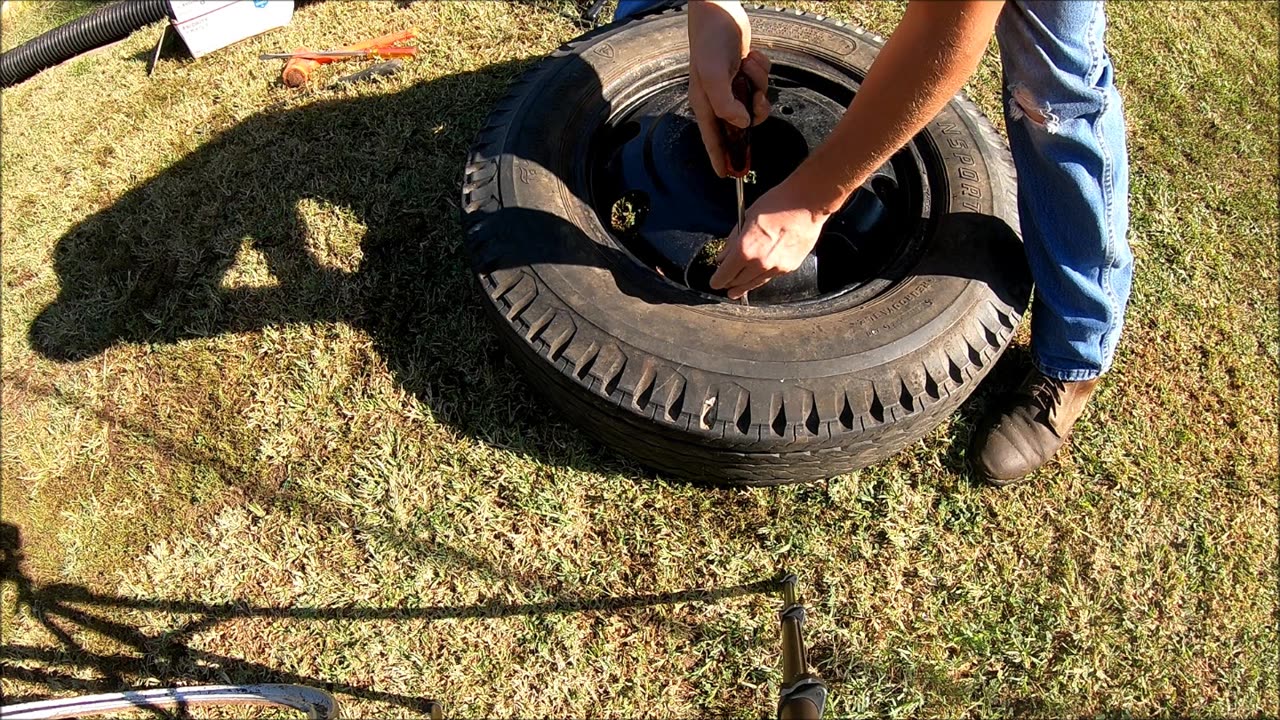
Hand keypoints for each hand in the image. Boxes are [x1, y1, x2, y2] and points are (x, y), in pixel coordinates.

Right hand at [687, 1, 770, 176]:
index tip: (728, 176)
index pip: (713, 140)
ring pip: (756, 101)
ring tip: (746, 65)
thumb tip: (742, 123)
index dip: (720, 159)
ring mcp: (733, 86)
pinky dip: (760, 69)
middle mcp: (719, 99)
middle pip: (741, 123)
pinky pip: (761, 83)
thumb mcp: (713, 74)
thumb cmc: (709, 41)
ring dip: (757, 84)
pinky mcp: (745, 73)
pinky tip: (749, 56)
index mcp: (706, 104)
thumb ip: (725, 103)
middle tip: (755, 98)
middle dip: (752, 111)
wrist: (719, 12)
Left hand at [709, 180, 832, 299]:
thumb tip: (722, 257)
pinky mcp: (789, 267)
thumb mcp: (746, 218)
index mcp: (745, 250)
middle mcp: (760, 263)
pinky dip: (762, 277)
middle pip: (738, 282)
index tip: (714, 282)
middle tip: (725, 285)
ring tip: (736, 291)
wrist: (807, 204)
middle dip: (729, 284)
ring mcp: (776, 268)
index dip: (717, 280)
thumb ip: (732, 241)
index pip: (724, 275)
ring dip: (744, 287)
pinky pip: (770, 277)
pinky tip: (758, 275)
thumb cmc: (777, 204)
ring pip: (754, 283)